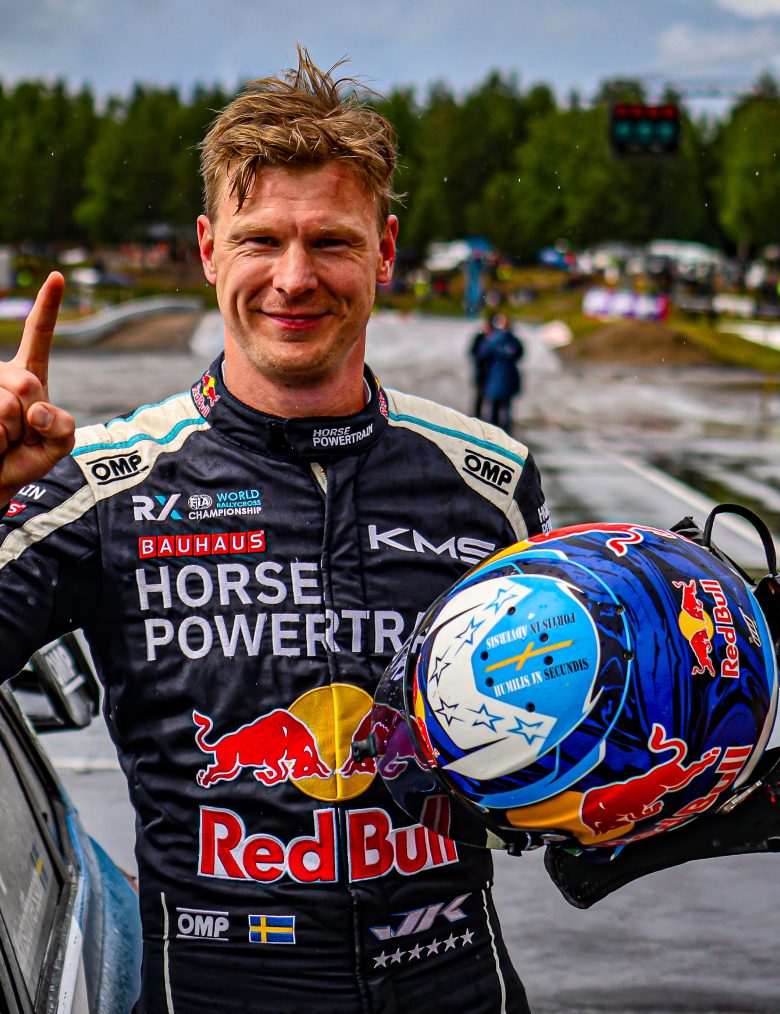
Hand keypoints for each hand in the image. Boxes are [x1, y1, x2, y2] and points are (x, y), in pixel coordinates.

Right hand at [0, 272, 75, 506]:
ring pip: (7, 405)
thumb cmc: (26, 458)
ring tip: (6, 440)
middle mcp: (2, 374)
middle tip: (22, 435)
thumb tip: (37, 410)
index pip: (39, 335)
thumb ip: (62, 428)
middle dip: (31, 418)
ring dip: (11, 433)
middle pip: (27, 383)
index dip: (48, 306)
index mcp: (29, 374)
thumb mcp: (57, 445)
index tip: (57, 277)